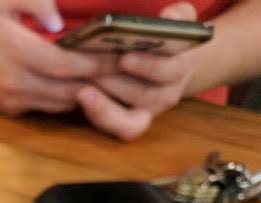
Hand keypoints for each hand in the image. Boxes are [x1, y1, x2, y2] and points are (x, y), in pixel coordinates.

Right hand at [0, 0, 118, 115]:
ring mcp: (13, 100)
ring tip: (113, 78)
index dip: (97, 62)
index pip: (67, 64)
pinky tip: (86, 86)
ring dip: (89, 93)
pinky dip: (69, 98)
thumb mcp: (0, 0)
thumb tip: (63, 23)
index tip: (123, 53)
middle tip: (129, 68)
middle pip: (70, 87)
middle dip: (102, 79)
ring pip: (62, 102)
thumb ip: (35, 2)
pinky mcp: (10, 110)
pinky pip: (48, 107)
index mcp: (16, 53)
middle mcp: (16, 83)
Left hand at [77, 2, 202, 139]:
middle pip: (142, 95)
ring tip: (81, 88)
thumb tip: (168, 17)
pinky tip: (80, 98)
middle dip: (113, 83)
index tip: (124, 58)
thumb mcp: (177, 23)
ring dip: (102, 102)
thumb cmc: (166, 41)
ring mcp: (147, 112)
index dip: (147, 66)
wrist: (170, 67)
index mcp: (179, 68)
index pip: (168, 71)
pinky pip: (115, 128)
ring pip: (126, 118)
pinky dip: (98, 116)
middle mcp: (165, 95)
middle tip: (88, 73)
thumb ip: (177, 18)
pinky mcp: (128, 123)